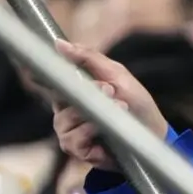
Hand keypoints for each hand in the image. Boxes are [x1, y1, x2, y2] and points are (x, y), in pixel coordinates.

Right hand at [51, 42, 168, 170]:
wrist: (153, 132)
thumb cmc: (134, 102)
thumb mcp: (116, 73)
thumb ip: (89, 58)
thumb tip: (60, 44)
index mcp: (70, 91)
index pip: (48, 81)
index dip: (42, 75)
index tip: (39, 68)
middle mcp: (63, 111)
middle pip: (59, 97)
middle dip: (88, 91)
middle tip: (110, 89)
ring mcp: (67, 131)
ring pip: (66, 118)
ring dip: (95, 112)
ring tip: (119, 108)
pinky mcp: (76, 149)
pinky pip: (75, 138)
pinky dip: (93, 131)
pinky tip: (108, 131)